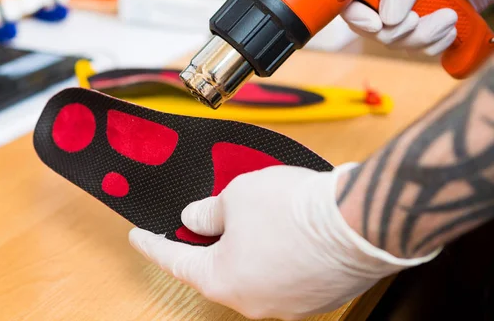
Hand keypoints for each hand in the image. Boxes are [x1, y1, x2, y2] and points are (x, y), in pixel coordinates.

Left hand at [129, 165, 437, 319]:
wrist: (360, 220)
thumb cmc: (295, 210)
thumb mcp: (236, 195)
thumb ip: (209, 211)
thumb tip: (197, 218)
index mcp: (223, 280)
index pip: (176, 261)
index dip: (153, 245)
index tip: (139, 237)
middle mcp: (253, 301)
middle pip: (217, 269)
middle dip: (208, 242)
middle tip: (204, 217)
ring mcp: (288, 304)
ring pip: (253, 272)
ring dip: (246, 246)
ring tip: (254, 216)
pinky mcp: (317, 297)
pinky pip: (284, 275)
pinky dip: (276, 254)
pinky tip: (284, 230)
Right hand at [342, 0, 493, 55]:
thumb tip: (387, 19)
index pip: (350, 2)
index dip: (359, 18)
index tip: (378, 24)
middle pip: (373, 30)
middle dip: (400, 31)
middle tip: (419, 18)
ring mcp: (406, 10)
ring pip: (398, 43)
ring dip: (425, 37)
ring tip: (449, 16)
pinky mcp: (426, 25)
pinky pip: (419, 48)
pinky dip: (437, 43)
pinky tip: (451, 24)